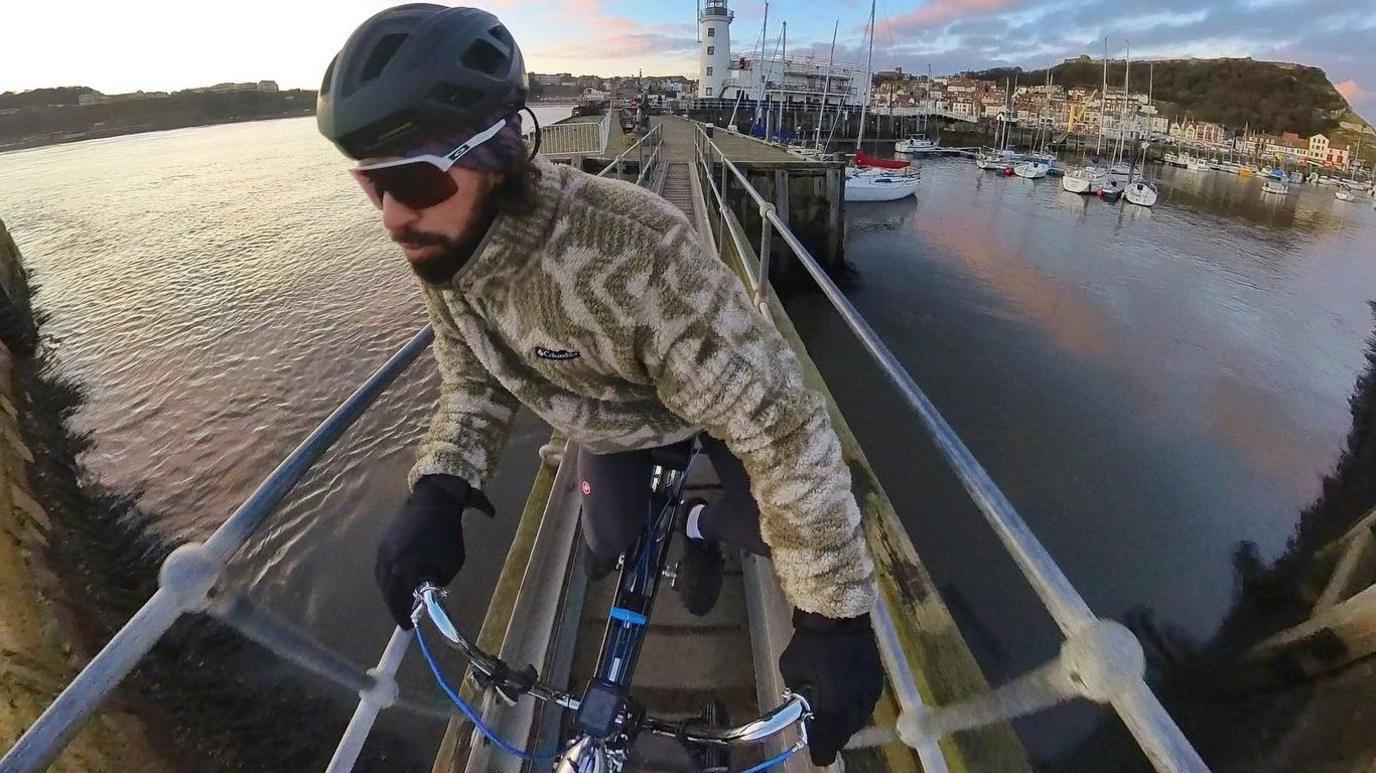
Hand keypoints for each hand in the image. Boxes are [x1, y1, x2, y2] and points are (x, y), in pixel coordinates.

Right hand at [374, 474, 493, 628]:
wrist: (435, 497)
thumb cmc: (447, 531)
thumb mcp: (451, 562)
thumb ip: (438, 582)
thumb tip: (427, 595)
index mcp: (401, 565)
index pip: (397, 598)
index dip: (401, 615)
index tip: (408, 628)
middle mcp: (386, 558)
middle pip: (386, 590)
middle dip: (396, 605)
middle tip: (406, 616)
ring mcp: (382, 548)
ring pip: (382, 578)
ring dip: (392, 591)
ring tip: (404, 600)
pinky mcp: (384, 540)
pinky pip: (383, 566)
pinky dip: (390, 578)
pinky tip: (401, 581)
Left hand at [779, 610, 882, 765]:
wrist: (840, 612)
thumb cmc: (811, 641)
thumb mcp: (792, 669)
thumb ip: (797, 693)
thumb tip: (800, 705)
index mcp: (835, 703)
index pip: (830, 738)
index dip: (822, 751)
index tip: (818, 757)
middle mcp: (857, 702)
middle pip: (847, 732)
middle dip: (834, 737)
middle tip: (822, 736)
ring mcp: (870, 690)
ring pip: (860, 719)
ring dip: (846, 723)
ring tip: (833, 719)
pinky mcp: (877, 678)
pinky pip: (868, 703)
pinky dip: (856, 708)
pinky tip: (846, 702)